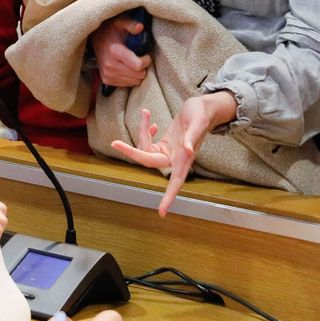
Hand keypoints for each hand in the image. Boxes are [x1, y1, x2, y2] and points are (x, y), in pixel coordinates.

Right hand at [89, 15, 150, 88]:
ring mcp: (108, 74)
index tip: (146, 55)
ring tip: (134, 63)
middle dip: (143, 67)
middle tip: (141, 58)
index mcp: (115, 52)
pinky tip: (128, 69)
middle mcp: (110, 65)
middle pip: (138, 75)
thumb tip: (140, 27)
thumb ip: (131, 24)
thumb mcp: (120, 22)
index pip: (138, 65)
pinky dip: (131, 78)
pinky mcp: (107, 80)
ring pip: (134, 81)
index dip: (147, 60)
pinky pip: (127, 85)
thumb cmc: (110, 30)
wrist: (95, 39)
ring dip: (138, 73)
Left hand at [111, 94, 237, 216]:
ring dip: (142, 132)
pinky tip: (151, 122)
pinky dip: (146, 131)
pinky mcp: (165, 144)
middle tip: (115, 143)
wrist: (204, 107)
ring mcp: (169, 152)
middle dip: (131, 152)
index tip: (161, 212)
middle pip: (148, 160)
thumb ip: (192, 137)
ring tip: (146, 113)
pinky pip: (149, 142)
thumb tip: (187, 151)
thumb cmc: (202, 113)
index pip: (176, 182)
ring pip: (146, 148)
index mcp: (185, 158)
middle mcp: (175, 158)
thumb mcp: (198, 122)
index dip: (169, 197)